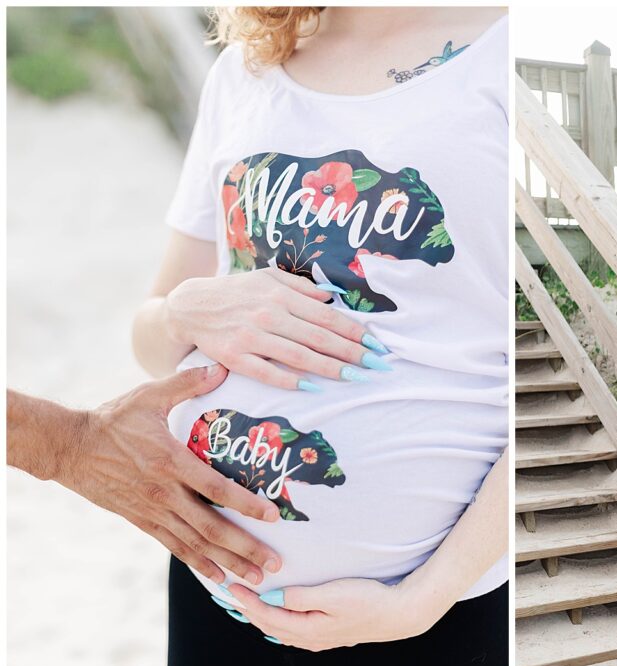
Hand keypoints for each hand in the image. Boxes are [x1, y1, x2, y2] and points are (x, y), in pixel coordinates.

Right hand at [60, 364, 282, 583]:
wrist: (70, 447)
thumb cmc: (113, 419)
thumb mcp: (149, 396)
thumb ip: (187, 383)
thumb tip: (220, 367)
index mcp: (170, 462)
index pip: (216, 488)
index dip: (245, 503)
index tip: (273, 516)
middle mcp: (164, 493)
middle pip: (211, 528)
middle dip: (245, 548)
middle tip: (273, 565)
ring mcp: (153, 511)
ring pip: (195, 544)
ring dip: (227, 563)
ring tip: (254, 580)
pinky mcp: (142, 521)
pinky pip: (175, 547)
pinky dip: (198, 563)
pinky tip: (218, 577)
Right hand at [164, 268, 388, 389]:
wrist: (190, 305)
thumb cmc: (237, 292)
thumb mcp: (268, 277)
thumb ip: (301, 287)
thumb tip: (333, 297)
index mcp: (281, 294)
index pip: (327, 316)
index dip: (354, 331)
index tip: (377, 343)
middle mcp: (268, 314)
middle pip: (319, 337)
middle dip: (352, 352)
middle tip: (377, 365)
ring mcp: (250, 335)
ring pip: (298, 355)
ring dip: (330, 368)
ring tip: (355, 378)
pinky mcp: (233, 355)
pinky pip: (266, 371)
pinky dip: (289, 380)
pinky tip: (312, 388)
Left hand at [226, 576, 428, 650]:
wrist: (397, 613)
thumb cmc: (368, 600)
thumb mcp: (333, 595)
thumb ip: (300, 598)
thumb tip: (273, 597)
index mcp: (307, 629)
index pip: (267, 615)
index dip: (247, 601)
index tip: (231, 585)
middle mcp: (309, 639)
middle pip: (268, 625)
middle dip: (247, 609)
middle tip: (229, 593)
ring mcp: (318, 639)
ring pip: (279, 629)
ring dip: (259, 616)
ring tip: (244, 603)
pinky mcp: (326, 634)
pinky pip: (291, 629)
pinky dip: (276, 620)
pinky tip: (274, 614)